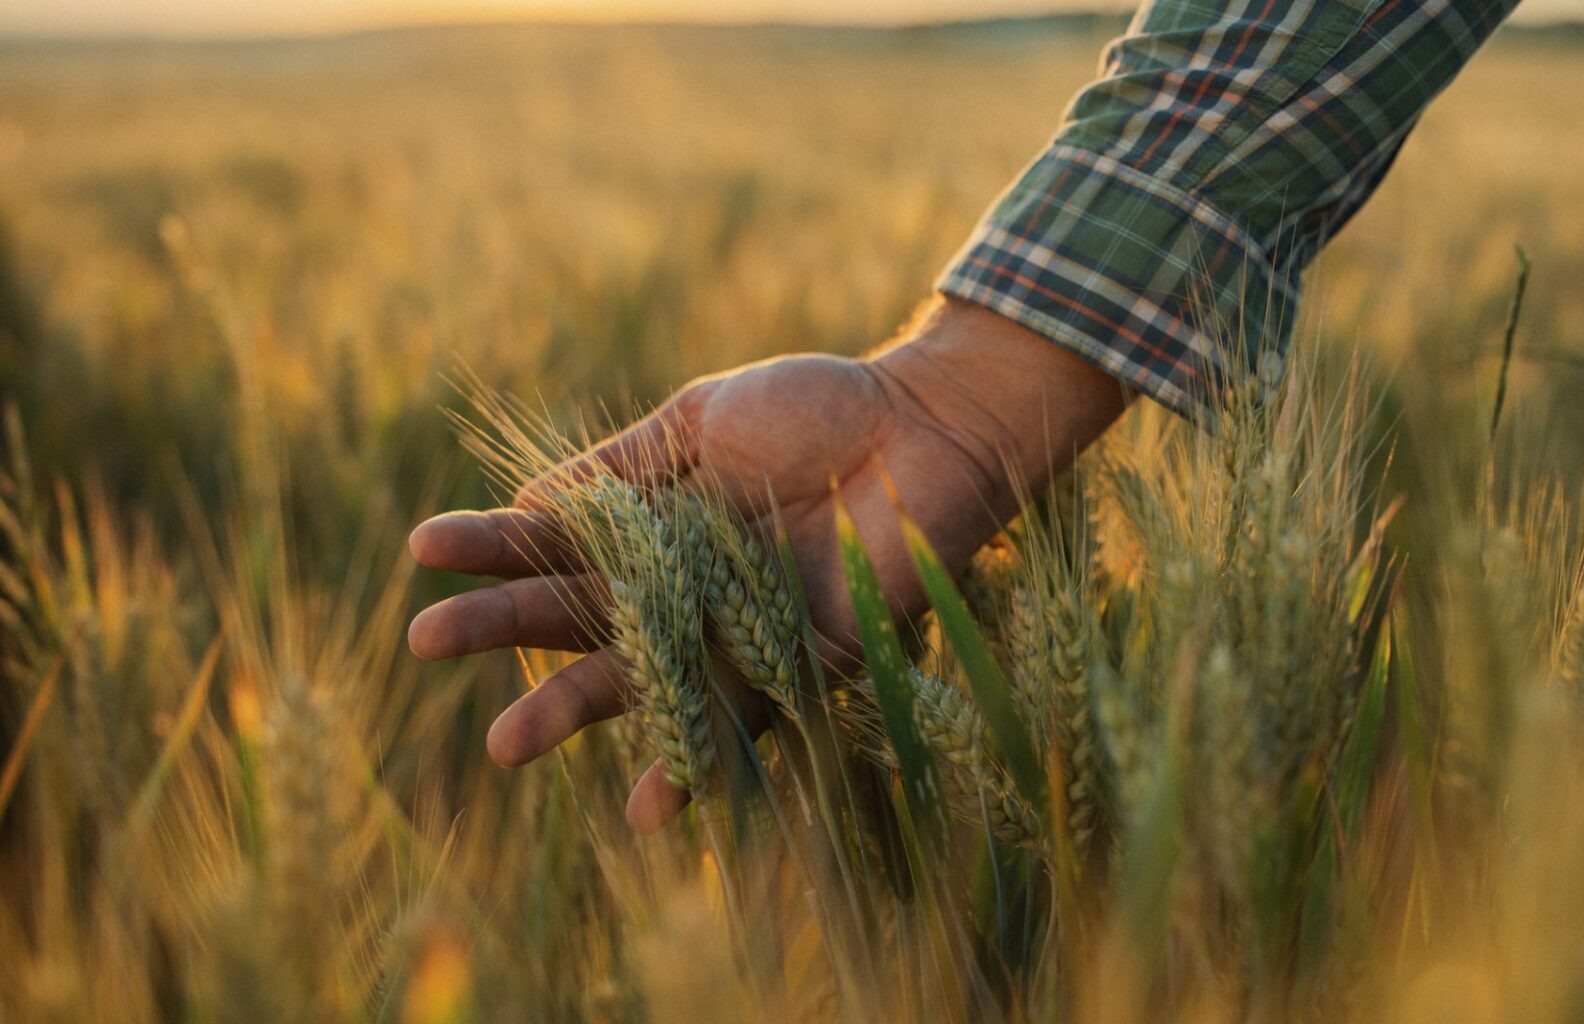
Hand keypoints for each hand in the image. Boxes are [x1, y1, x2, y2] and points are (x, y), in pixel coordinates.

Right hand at [406, 297, 1127, 831]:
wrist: (928, 424)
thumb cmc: (817, 408)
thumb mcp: (703, 419)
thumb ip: (623, 464)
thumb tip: (529, 502)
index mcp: (655, 527)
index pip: (556, 545)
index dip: (493, 547)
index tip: (423, 549)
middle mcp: (686, 590)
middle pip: (581, 619)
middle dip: (503, 631)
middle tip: (424, 643)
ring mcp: (739, 633)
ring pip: (645, 681)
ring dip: (575, 712)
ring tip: (504, 744)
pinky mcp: (805, 665)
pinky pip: (748, 723)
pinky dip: (701, 767)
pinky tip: (650, 808)